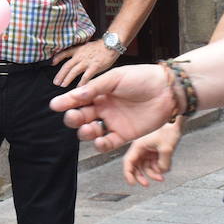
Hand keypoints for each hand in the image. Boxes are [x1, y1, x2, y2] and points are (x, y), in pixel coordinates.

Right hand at [48, 64, 177, 151]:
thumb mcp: (116, 78)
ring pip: (91, 132)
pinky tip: (99, 140)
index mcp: (99, 92)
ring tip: (88, 128)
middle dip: (73, 118)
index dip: (65, 102)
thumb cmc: (142, 78)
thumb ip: (95, 88)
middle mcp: (103, 108)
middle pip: (81, 117)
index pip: (77, 99)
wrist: (168, 90)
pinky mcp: (124, 135)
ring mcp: (113, 122)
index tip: (55, 105)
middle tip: (73, 116)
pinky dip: (100, 144)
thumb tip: (74, 96)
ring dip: (85, 132)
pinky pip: (108, 143)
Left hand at [51, 40, 119, 87]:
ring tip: (62, 85)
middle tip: (55, 82)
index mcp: (78, 50)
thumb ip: (79, 53)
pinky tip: (78, 88)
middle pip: (67, 66)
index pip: (64, 53)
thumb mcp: (86, 47)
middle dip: (60, 75)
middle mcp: (80, 56)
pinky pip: (86, 76)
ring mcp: (87, 61)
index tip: (52, 63)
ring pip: (74, 71)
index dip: (57, 58)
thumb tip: (73, 60)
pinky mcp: (95, 66)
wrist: (111, 44)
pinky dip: (81, 83)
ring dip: (67, 79)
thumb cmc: (99, 47)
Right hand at [123, 120, 182, 185]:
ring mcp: (148, 150)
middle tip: (147, 184)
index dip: (128, 174)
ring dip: (153, 173)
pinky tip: (165, 167)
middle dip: (141, 176)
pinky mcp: (155, 150)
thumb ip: (163, 164)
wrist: (176, 121)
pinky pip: (154, 163)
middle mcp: (141, 148)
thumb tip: (162, 172)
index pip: (128, 162)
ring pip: (146, 167)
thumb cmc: (169, 129)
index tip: (132, 183)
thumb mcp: (167, 148)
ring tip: (161, 177)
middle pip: (136, 167)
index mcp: (138, 146)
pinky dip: (159, 167)